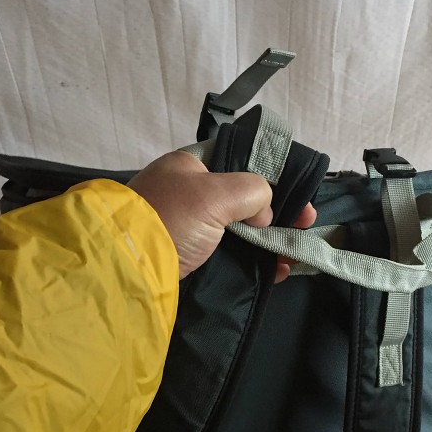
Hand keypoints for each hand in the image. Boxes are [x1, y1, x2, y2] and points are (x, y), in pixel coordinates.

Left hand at [127, 151, 316, 281]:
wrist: (127, 270)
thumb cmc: (169, 220)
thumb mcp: (214, 193)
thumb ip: (252, 190)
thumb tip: (265, 211)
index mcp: (190, 166)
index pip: (240, 161)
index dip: (273, 175)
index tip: (299, 195)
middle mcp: (189, 193)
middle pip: (243, 199)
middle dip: (277, 213)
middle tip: (304, 226)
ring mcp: (189, 227)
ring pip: (239, 230)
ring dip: (269, 241)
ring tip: (295, 253)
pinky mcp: (189, 257)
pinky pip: (230, 255)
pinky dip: (254, 262)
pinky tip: (276, 270)